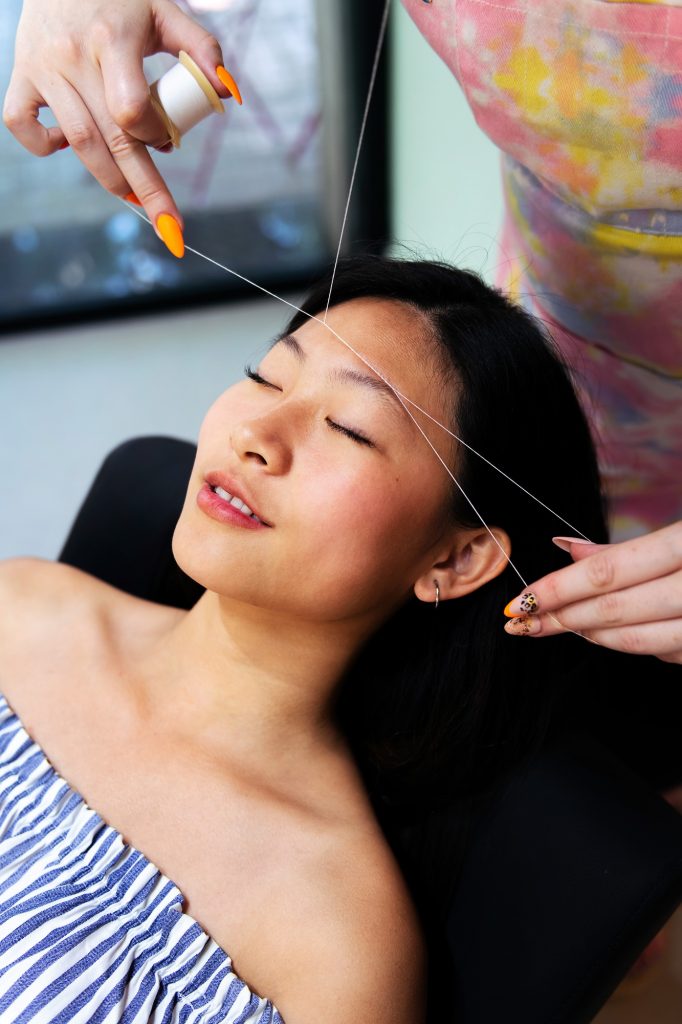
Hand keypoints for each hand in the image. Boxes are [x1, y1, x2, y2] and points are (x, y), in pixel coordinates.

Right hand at [3, 0, 229, 242]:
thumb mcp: (164, 10)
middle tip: (169, 225)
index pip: (132, 109)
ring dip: (109, 178)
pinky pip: (21, 124)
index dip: (156, 134)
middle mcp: (73, 56)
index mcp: (112, 38)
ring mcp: (43, 68)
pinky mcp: (22, 74)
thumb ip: (202, 46)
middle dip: (144, 188)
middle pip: (110, 139)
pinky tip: (67, 146)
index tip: (170, 140)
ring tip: (133, 195)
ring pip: (76, 142)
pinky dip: (43, 146)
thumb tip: (228, 92)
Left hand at [503, 521, 681, 664]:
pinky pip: (661, 652)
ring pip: (632, 639)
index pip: (603, 572)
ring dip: (589, 634)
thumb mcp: (675, 535)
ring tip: (562, 624)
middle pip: (611, 609)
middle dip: (561, 617)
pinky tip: (612, 632)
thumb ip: (623, 549)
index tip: (518, 603)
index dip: (555, 589)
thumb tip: (566, 548)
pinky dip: (630, 642)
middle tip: (526, 622)